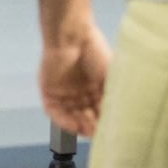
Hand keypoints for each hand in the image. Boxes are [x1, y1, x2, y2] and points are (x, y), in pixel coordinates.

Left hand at [39, 21, 113, 136]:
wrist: (72, 35)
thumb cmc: (94, 51)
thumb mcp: (110, 75)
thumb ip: (112, 96)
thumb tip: (119, 118)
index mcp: (94, 88)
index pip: (98, 112)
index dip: (104, 122)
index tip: (112, 130)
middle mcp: (78, 93)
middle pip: (84, 117)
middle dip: (92, 126)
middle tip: (100, 132)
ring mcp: (63, 93)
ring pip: (71, 117)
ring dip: (79, 125)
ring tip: (90, 129)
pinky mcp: (48, 92)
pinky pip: (54, 112)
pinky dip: (63, 121)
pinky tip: (74, 126)